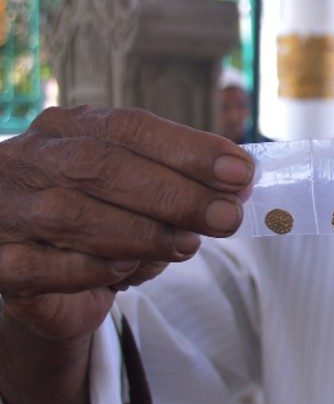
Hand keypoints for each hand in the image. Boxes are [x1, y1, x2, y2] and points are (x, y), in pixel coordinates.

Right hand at [0, 106, 253, 342]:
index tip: (240, 172)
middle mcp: (32, 160)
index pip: (129, 127)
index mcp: (69, 128)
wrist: (46, 277)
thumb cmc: (106, 219)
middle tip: (227, 217)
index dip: (189, 149)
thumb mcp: (147, 189)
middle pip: (101, 166)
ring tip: (188, 245)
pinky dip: (93, 268)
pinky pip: (44, 267)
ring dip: (142, 233)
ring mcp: (7, 210)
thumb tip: (241, 182)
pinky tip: (127, 269)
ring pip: (71, 215)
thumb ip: (186, 180)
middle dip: (175, 194)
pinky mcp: (0, 263)